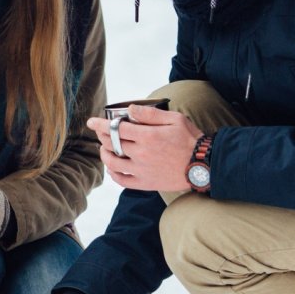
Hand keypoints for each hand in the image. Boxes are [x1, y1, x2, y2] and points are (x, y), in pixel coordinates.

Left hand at [85, 104, 202, 192]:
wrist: (203, 165)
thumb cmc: (190, 139)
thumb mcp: (174, 119)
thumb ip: (150, 114)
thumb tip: (129, 109)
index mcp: (147, 136)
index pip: (116, 128)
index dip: (100, 124)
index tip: (91, 121)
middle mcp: (141, 153)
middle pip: (112, 144)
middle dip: (102, 136)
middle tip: (101, 132)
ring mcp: (142, 170)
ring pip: (113, 162)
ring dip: (105, 154)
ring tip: (105, 148)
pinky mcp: (145, 183)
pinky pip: (122, 180)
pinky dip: (113, 173)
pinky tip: (113, 167)